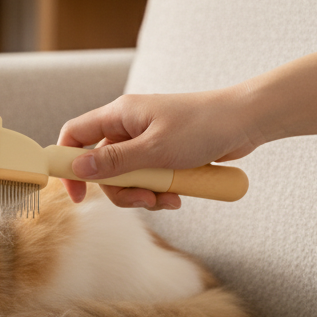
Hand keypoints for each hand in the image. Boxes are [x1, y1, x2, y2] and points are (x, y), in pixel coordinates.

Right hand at [57, 87, 258, 209]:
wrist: (248, 120)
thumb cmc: (203, 126)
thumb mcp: (155, 149)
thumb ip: (115, 161)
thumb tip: (78, 168)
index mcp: (119, 115)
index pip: (75, 134)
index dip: (68, 162)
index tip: (76, 192)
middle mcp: (128, 126)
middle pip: (103, 165)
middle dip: (121, 190)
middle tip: (144, 201)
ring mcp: (147, 140)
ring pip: (128, 176)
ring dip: (145, 194)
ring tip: (170, 199)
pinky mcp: (165, 153)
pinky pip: (150, 178)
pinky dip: (161, 190)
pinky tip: (180, 195)